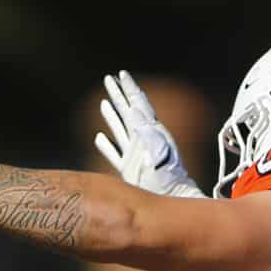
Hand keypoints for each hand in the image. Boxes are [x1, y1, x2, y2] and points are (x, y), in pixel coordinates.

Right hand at [94, 71, 204, 198]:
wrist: (170, 196)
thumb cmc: (168, 175)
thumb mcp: (159, 149)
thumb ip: (147, 130)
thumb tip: (133, 111)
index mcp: (152, 130)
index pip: (138, 103)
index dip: (129, 88)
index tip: (122, 74)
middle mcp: (142, 138)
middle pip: (127, 111)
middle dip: (118, 94)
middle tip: (108, 79)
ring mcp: (135, 153)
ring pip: (119, 129)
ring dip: (112, 115)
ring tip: (104, 103)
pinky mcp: (129, 169)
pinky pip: (114, 153)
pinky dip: (106, 146)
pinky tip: (99, 138)